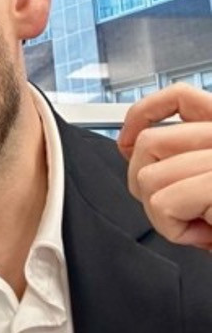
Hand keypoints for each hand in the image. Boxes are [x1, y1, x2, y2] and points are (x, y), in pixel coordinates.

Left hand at [117, 83, 211, 249]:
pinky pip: (163, 203)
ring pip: (149, 178)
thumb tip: (131, 146)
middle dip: (148, 186)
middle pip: (150, 142)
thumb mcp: (208, 187)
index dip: (143, 114)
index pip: (180, 97)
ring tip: (203, 226)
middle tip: (184, 210)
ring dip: (165, 216)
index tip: (128, 142)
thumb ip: (184, 158)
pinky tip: (207, 235)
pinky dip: (174, 230)